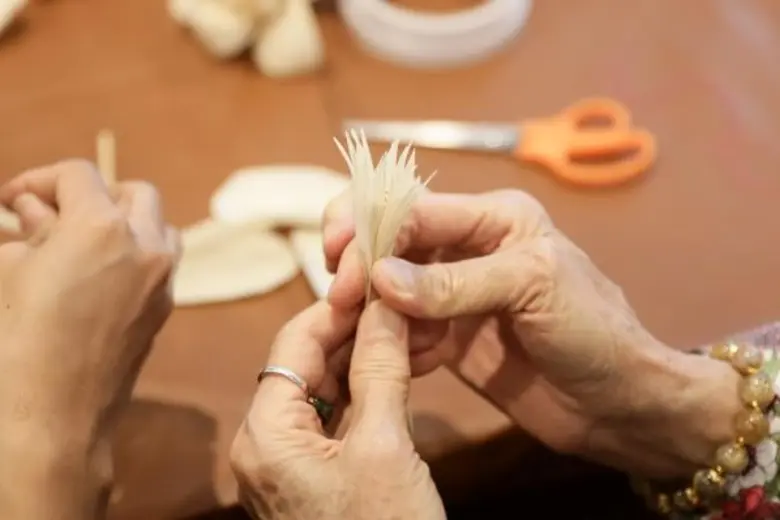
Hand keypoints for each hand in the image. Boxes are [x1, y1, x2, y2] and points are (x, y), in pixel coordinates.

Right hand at [0, 160, 178, 518]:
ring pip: (157, 225)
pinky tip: (99, 275)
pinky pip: (159, 262)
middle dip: (93, 195)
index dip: (39, 179)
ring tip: (80, 243)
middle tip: (52, 217)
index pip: (79, 174)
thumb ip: (29, 229)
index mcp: (102, 225)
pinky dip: (135, 253)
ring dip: (124, 222)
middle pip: (133, 192)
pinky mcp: (166, 308)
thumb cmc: (16, 340)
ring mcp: (163, 278)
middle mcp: (145, 245)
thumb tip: (35, 210)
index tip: (12, 201)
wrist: (53, 417)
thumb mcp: (9, 272)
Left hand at [230, 301, 445, 519]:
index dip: (339, 307)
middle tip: (408, 305)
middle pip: (310, 365)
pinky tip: (403, 373)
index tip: (381, 279)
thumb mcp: (384, 447)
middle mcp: (266, 445)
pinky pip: (339, 421)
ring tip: (415, 334)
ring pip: (328, 392)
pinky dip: (371, 396)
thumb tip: (385, 305)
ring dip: (371, 362)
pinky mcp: (316, 479)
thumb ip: (380, 371)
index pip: (295, 343)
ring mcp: (290, 465)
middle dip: (362, 333)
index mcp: (265, 434)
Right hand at [323, 189, 740, 476]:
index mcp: (493, 218)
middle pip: (392, 241)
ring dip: (368, 308)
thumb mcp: (532, 288)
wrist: (619, 403)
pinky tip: (392, 360)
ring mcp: (454, 296)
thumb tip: (380, 277)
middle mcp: (469, 249)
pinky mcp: (448, 338)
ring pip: (389, 289)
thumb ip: (456, 283)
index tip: (340, 261)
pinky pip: (402, 332)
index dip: (372, 228)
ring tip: (357, 331)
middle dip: (359, 263)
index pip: (415, 209)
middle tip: (337, 296)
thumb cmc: (593, 330)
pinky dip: (388, 343)